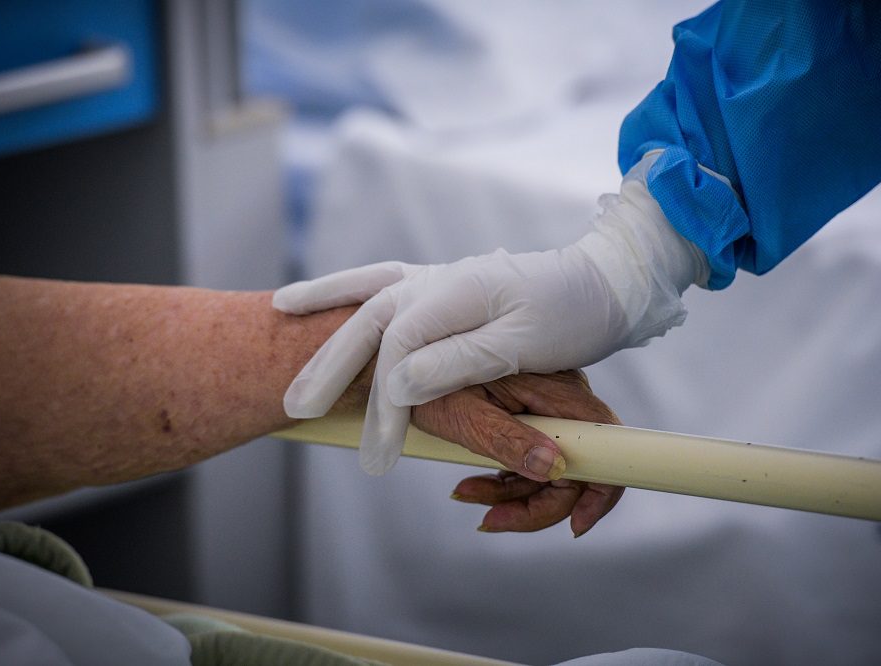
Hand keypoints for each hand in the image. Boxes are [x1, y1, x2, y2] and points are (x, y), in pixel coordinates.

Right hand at [274, 152, 706, 474]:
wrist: (599, 280)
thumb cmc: (569, 312)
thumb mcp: (522, 341)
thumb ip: (460, 360)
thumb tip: (400, 380)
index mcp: (453, 293)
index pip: (399, 350)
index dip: (384, 401)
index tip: (378, 447)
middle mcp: (434, 280)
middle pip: (367, 320)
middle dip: (329, 362)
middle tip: (295, 408)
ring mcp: (432, 278)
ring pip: (364, 293)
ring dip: (324, 309)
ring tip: (281, 312)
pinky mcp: (436, 284)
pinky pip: (375, 282)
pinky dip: (342, 287)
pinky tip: (314, 293)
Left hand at [411, 370, 623, 535]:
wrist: (403, 364)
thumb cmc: (427, 383)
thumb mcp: (463, 414)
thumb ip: (507, 440)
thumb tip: (553, 468)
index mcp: (555, 389)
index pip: (605, 441)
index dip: (600, 488)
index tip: (575, 524)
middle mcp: (562, 396)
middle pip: (575, 468)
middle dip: (535, 503)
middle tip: (489, 520)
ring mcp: (548, 407)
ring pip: (551, 470)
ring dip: (512, 495)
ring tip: (466, 493)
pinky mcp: (532, 417)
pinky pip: (533, 459)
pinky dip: (506, 481)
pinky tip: (473, 485)